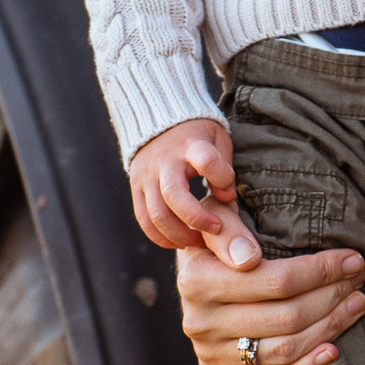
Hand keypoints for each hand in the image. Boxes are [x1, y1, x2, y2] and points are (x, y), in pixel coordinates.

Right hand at [129, 120, 259, 266]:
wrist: (158, 122)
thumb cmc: (197, 136)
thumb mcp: (217, 140)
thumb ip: (224, 167)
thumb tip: (227, 198)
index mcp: (191, 145)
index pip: (205, 159)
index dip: (220, 177)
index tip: (229, 192)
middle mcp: (164, 161)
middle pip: (174, 196)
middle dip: (197, 219)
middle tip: (217, 229)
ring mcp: (146, 176)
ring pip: (156, 214)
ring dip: (179, 235)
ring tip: (199, 240)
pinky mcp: (135, 189)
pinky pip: (144, 220)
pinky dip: (161, 237)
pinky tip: (180, 242)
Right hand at [179, 243, 364, 364]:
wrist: (189, 280)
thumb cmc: (217, 243)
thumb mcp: (216, 220)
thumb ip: (229, 229)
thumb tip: (249, 257)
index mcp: (198, 280)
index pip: (277, 280)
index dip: (322, 271)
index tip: (353, 259)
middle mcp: (201, 321)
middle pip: (287, 316)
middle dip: (333, 296)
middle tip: (359, 280)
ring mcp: (210, 353)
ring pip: (285, 348)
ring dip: (329, 327)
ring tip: (356, 304)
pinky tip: (333, 350)